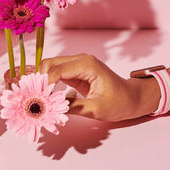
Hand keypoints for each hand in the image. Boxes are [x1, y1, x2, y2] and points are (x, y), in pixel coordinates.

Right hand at [39, 54, 160, 121]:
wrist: (134, 98)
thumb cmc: (120, 102)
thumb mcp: (96, 109)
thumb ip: (72, 107)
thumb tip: (49, 108)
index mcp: (87, 65)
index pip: (56, 70)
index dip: (44, 84)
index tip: (37, 99)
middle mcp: (80, 60)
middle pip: (49, 64)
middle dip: (40, 80)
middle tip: (35, 99)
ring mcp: (77, 65)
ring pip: (50, 67)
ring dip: (43, 81)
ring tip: (39, 98)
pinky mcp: (75, 72)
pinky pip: (56, 74)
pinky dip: (48, 83)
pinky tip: (46, 96)